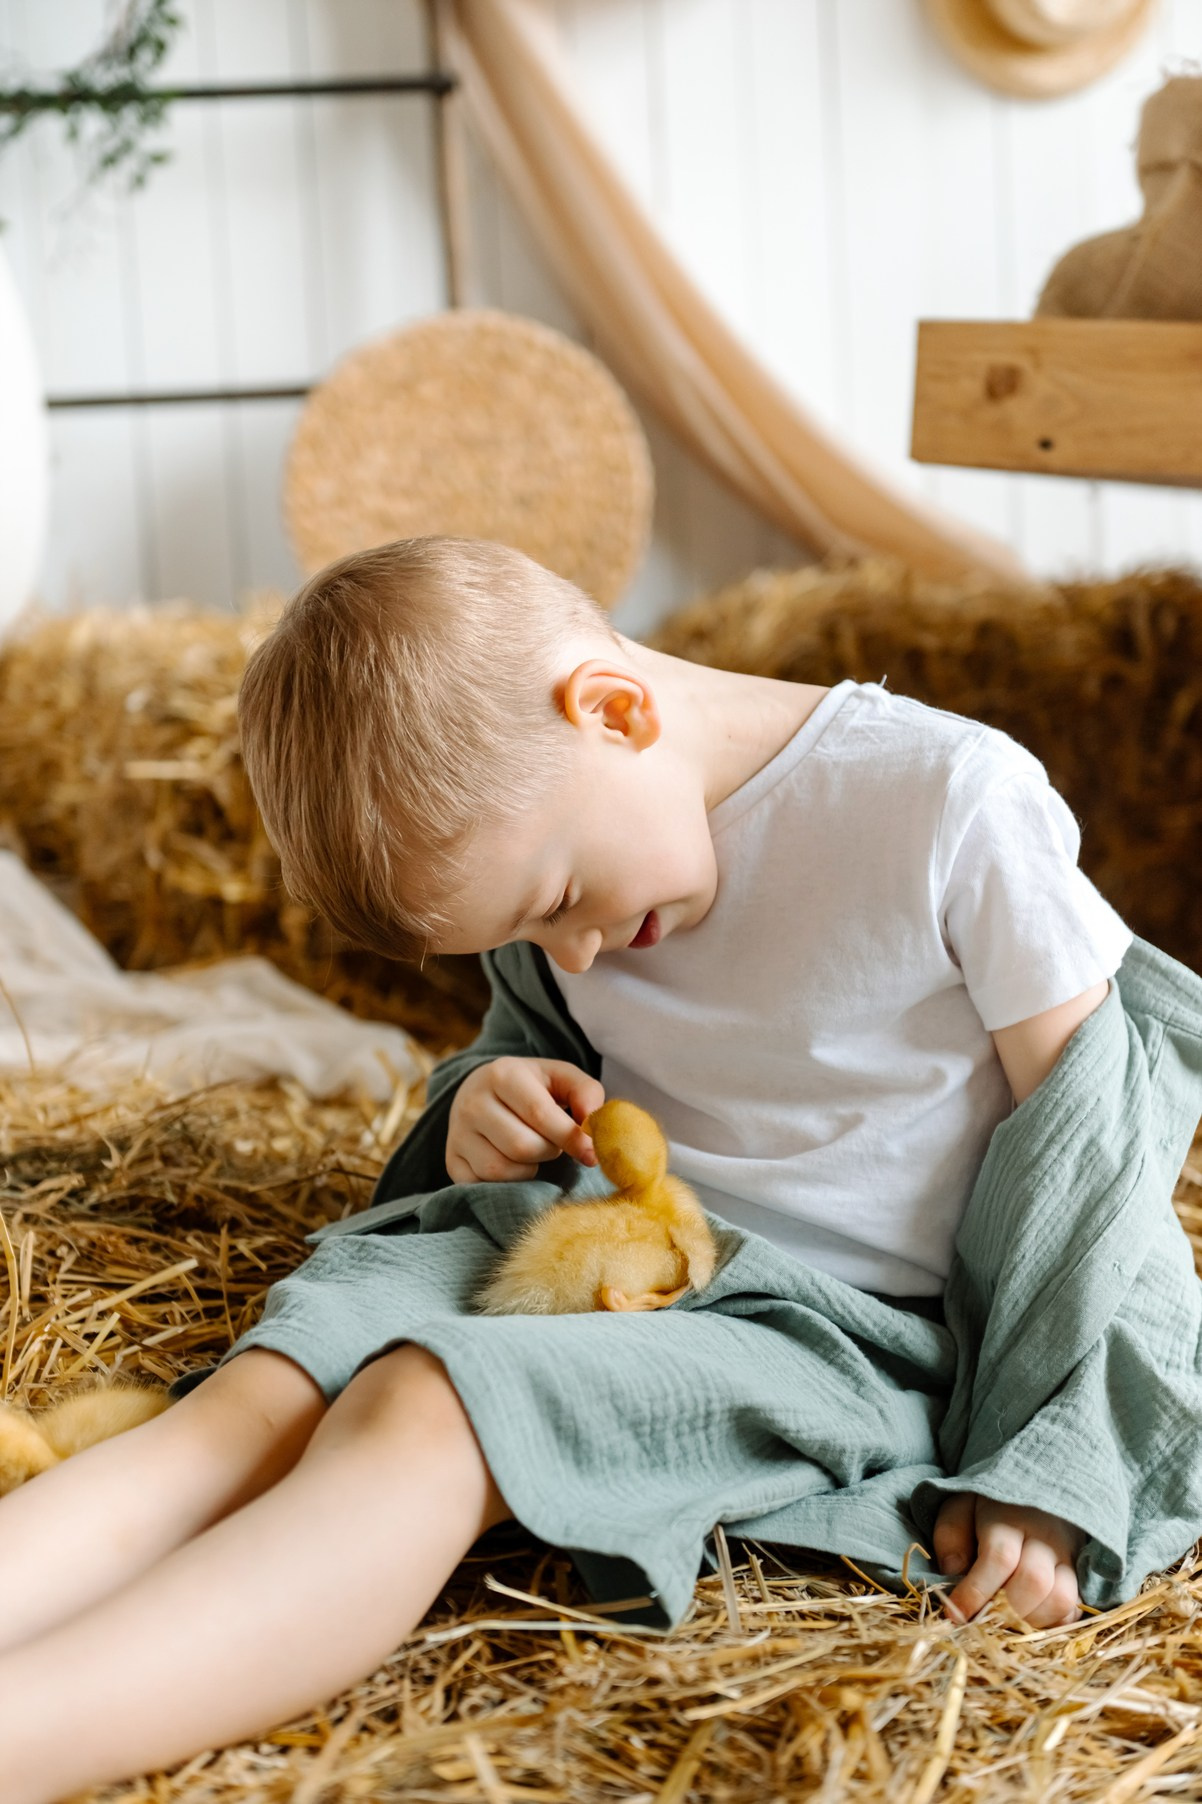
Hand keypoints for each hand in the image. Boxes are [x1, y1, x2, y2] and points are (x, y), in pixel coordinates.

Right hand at [445, 1057, 605, 1183]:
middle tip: (552, 1142)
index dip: (569, 1137)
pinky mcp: (451, 1160)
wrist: (482, 1091)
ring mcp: (457, 1133)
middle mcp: (472, 1102)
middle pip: (522, 1146)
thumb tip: (592, 1126)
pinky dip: (508, 1181)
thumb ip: (586, 1093)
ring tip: (532, 1149)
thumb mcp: (561, 1077)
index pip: (539, 1113)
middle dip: (549, 1151)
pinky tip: (513, 1163)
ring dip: (529, 1168)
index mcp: (502, 1074)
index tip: (590, 1153)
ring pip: (501, 1170)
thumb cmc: (531, 1087)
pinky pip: (484, 1185)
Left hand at [933, 1491, 1084, 1627]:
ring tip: (1005, 1621)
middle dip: (1005, 1610)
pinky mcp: (1077, 1572)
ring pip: (1060, 1598)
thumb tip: (953, 1570)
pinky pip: (1074, 1606)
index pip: (999, 1558)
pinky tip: (1029, 1619)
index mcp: (1009, 1517)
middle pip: (1034, 1582)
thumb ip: (951, 1534)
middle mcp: (1044, 1536)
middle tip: (983, 1620)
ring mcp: (1066, 1555)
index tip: (955, 1614)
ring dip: (1030, 1619)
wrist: (1034, 1486)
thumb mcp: (960, 1507)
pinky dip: (1053, 1622)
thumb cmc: (988, 1504)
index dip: (976, 1592)